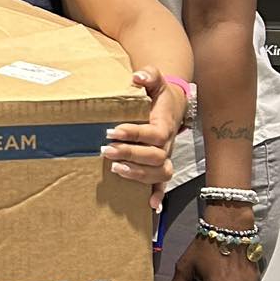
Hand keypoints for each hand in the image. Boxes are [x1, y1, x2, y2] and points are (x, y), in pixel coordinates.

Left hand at [101, 67, 184, 209]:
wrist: (173, 105)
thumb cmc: (159, 94)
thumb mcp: (156, 79)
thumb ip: (149, 74)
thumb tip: (137, 76)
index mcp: (164, 124)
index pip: (153, 134)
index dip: (134, 134)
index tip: (113, 131)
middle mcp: (167, 144)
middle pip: (155, 156)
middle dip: (130, 155)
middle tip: (106, 150)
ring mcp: (164, 156)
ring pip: (160, 172)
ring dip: (138, 174)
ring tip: (116, 170)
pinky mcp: (160, 165)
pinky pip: (163, 183)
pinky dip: (158, 194)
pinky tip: (151, 206)